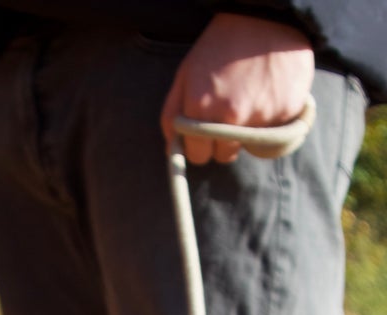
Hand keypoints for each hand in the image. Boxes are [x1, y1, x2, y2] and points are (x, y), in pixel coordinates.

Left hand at [161, 13, 314, 163]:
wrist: (266, 16)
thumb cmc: (221, 45)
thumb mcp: (186, 73)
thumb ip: (172, 114)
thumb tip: (170, 150)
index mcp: (200, 108)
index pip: (198, 155)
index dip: (200, 145)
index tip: (206, 134)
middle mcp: (229, 116)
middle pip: (223, 156)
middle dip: (222, 142)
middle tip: (229, 113)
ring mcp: (260, 115)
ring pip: (248, 146)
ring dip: (246, 132)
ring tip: (249, 99)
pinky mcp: (285, 112)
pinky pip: (274, 132)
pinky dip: (270, 119)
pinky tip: (267, 93)